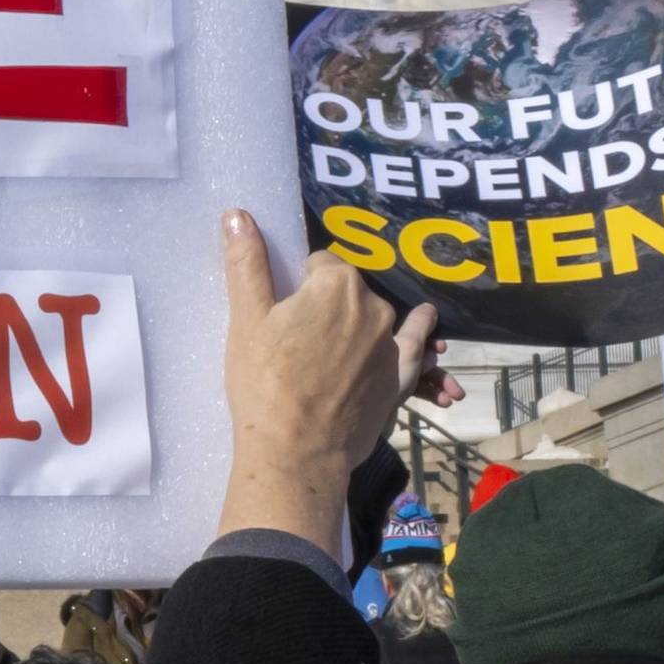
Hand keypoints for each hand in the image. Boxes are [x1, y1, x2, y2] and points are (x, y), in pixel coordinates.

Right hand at [215, 211, 428, 557]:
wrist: (297, 450)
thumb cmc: (264, 382)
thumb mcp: (246, 319)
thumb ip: (246, 262)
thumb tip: (237, 213)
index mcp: (335, 284)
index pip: (318, 264)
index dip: (297, 285)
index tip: (281, 311)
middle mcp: (373, 306)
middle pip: (346, 291)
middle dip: (327, 304)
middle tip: (295, 338)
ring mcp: (392, 344)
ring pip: (376, 319)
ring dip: (363, 322)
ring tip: (339, 341)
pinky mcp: (400, 378)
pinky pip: (415, 349)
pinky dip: (420, 334)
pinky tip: (426, 320)